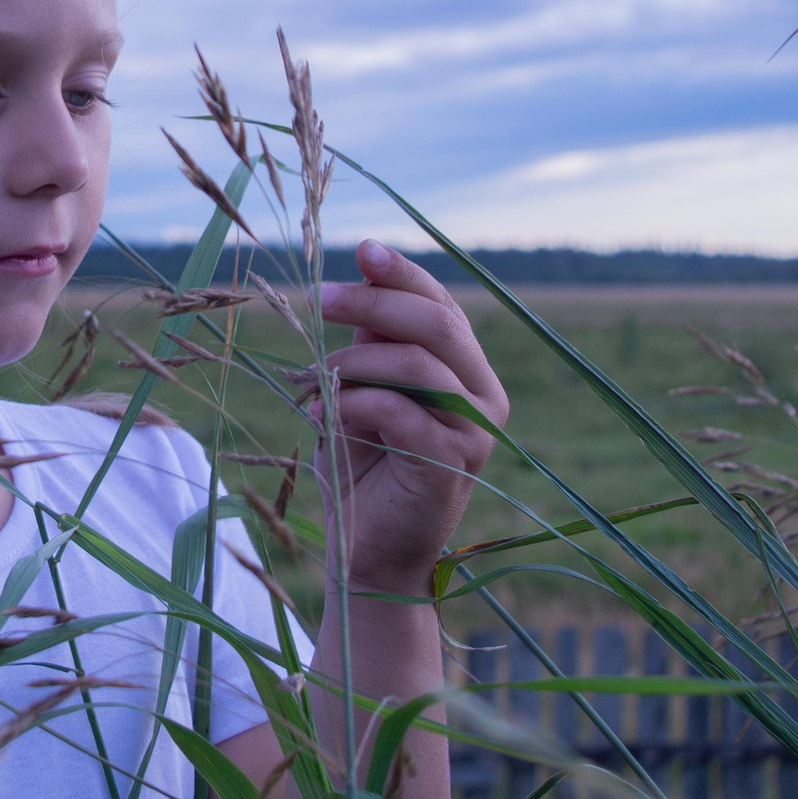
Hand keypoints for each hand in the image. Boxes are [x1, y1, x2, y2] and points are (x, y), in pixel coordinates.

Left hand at [307, 241, 508, 594]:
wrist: (365, 550)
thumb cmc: (362, 468)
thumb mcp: (362, 389)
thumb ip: (371, 340)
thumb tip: (362, 269)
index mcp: (465, 368)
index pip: (442, 303)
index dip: (403, 273)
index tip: (362, 248)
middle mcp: (483, 393)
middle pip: (438, 323)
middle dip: (375, 301)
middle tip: (320, 297)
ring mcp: (476, 430)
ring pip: (421, 364)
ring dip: (356, 360)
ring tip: (314, 380)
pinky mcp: (454, 464)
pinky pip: (407, 413)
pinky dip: (360, 403)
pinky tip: (329, 414)